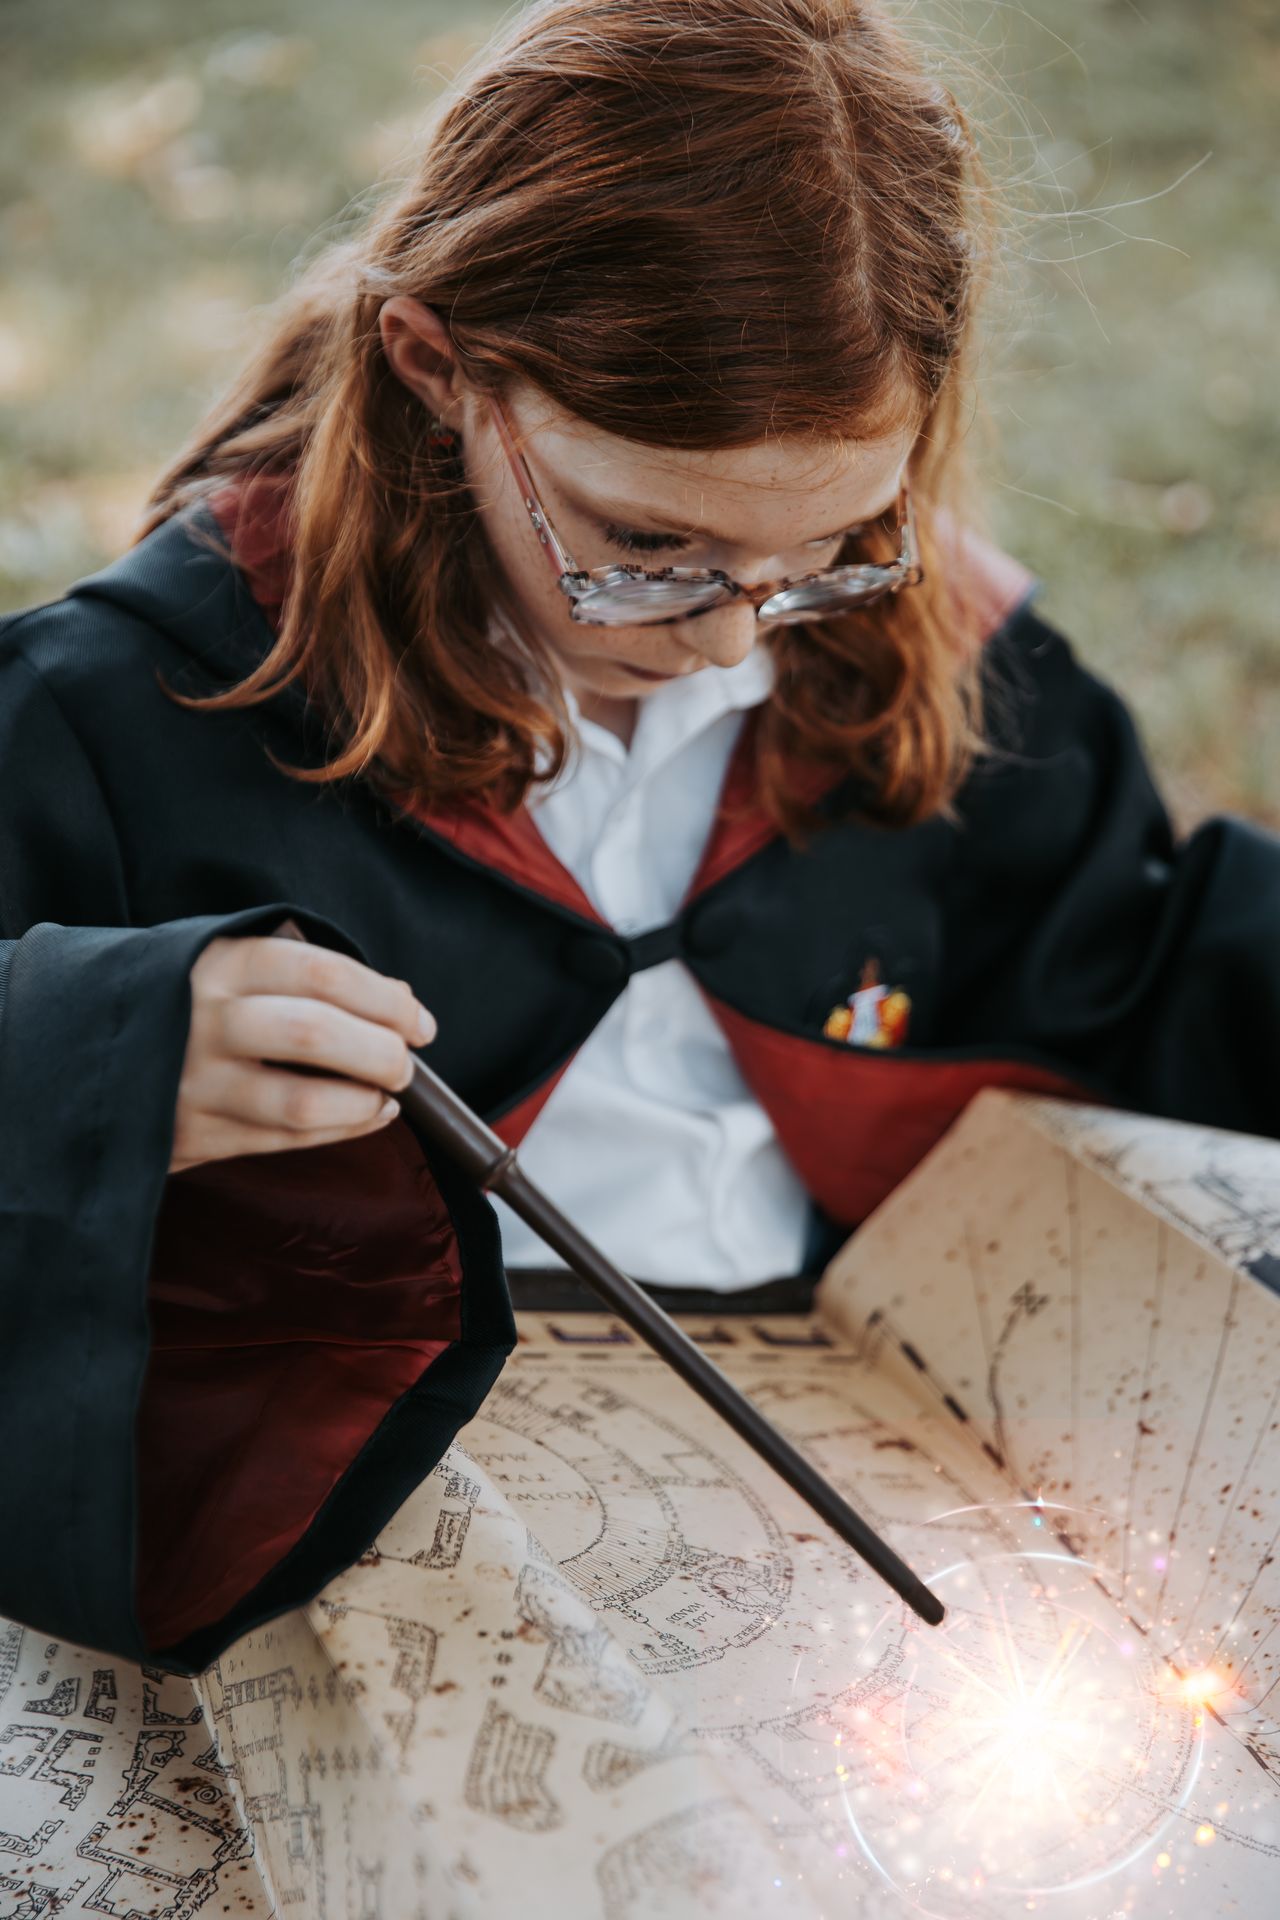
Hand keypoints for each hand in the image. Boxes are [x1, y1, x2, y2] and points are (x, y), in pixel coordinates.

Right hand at [168, 933, 435, 1173]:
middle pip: (316, 1034)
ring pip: (302, 1101)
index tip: (420, 1024)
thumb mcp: (225, 960)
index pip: (322, 973)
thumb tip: (398, 1002)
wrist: (85, 1042)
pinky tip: (364, 1116)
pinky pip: (281, 1140)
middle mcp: (202, 1020)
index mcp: (218, 963)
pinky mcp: (189, 1136)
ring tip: (387, 1096)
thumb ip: (301, 973)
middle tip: (405, 1063)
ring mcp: (192, 1083)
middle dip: (381, 1052)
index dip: (385, 1000)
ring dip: (363, 1102)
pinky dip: (338, 1130)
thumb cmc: (183, 997)